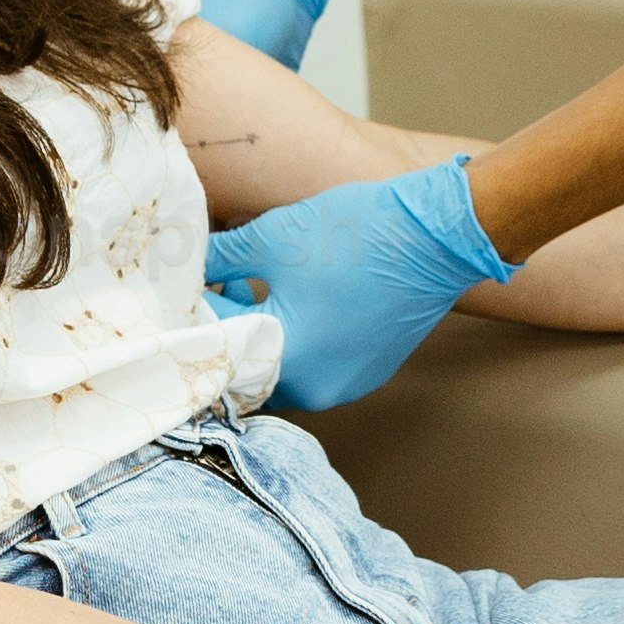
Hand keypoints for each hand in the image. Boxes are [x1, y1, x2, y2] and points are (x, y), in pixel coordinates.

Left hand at [205, 154, 509, 410]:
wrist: (439, 233)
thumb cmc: (357, 235)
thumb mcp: (272, 239)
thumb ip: (220, 260)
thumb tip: (186, 264)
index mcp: (291, 366)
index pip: (221, 354)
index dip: (197, 320)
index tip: (184, 292)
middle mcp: (320, 390)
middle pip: (249, 372)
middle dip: (227, 330)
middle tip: (213, 288)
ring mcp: (349, 383)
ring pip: (283, 369)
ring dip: (261, 334)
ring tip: (249, 286)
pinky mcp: (369, 369)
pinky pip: (317, 365)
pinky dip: (297, 339)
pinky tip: (289, 297)